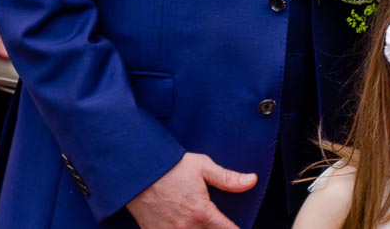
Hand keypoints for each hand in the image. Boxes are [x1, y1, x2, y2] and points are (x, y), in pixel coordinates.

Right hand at [126, 153, 256, 228]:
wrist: (136, 169)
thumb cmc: (170, 166)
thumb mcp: (202, 167)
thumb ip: (228, 178)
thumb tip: (252, 180)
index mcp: (202, 213)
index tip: (240, 228)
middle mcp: (187, 228)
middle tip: (215, 223)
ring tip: (199, 224)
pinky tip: (182, 225)